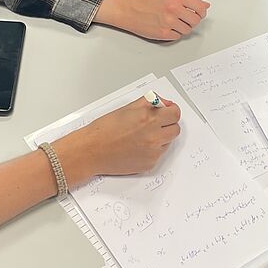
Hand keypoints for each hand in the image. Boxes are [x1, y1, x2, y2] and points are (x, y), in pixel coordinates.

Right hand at [54, 97, 181, 181]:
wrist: (91, 151)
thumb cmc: (104, 129)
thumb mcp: (127, 108)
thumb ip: (148, 103)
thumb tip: (162, 103)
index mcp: (148, 118)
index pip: (175, 113)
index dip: (171, 111)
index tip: (167, 111)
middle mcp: (153, 135)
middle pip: (175, 129)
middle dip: (168, 124)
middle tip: (156, 123)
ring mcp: (152, 151)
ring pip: (168, 142)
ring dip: (161, 137)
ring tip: (143, 136)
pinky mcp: (149, 163)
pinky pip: (159, 154)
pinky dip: (152, 150)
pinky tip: (137, 147)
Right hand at [95, 0, 210, 41]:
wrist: (129, 10)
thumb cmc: (146, 3)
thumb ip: (188, 0)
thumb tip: (205, 5)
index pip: (200, 8)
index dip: (201, 12)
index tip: (200, 13)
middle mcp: (174, 9)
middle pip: (195, 20)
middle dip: (192, 21)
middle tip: (185, 18)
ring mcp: (169, 22)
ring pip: (187, 30)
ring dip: (183, 28)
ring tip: (173, 22)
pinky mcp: (164, 33)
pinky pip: (178, 37)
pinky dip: (175, 34)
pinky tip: (167, 27)